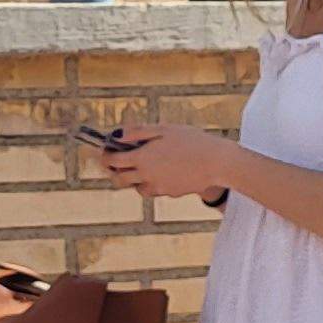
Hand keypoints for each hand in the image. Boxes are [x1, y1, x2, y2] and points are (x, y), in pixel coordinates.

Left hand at [98, 124, 238, 201]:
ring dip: (134, 179)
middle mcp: (146, 176)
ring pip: (137, 188)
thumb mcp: (163, 129)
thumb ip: (138, 132)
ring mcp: (158, 187)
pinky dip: (153, 182)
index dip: (105, 155)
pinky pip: (155, 189)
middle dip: (113, 172)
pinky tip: (162, 170)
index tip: (105, 151)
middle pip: (119, 180)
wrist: (217, 162)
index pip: (113, 160)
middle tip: (115, 163)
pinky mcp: (170, 193)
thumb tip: (117, 134)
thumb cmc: (191, 140)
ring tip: (140, 166)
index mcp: (142, 158)